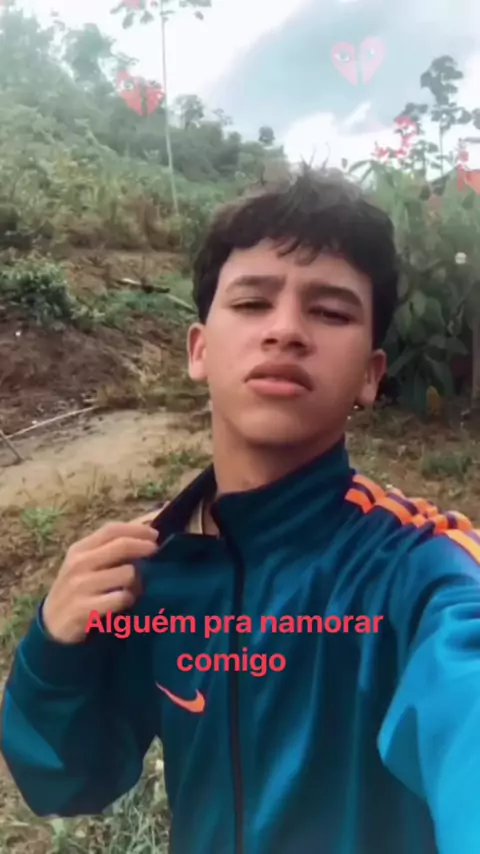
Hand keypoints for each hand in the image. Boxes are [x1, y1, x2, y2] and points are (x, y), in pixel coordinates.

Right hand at [42, 521, 158, 643]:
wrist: (53, 621)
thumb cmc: (79, 587)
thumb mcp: (87, 563)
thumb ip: (110, 547)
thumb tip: (145, 527)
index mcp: (80, 549)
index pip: (111, 530)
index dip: (136, 529)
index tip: (154, 533)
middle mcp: (78, 564)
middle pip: (121, 546)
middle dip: (143, 546)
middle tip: (155, 550)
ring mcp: (80, 586)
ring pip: (127, 574)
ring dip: (136, 581)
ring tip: (130, 588)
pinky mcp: (84, 608)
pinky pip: (121, 598)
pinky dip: (127, 600)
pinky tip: (122, 603)